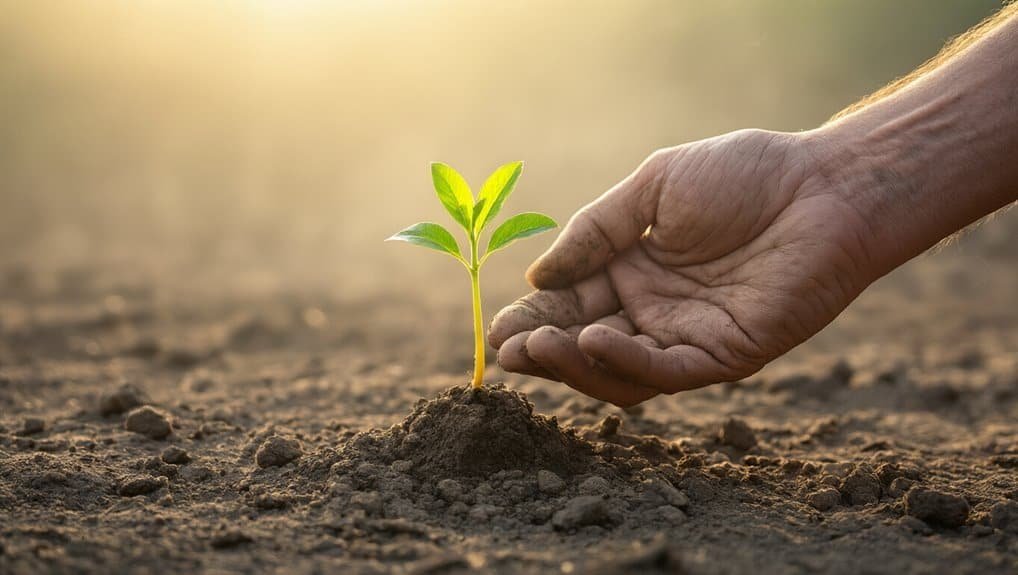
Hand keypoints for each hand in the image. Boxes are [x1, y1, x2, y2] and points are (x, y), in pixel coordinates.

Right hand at [488, 129, 880, 405]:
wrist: (823, 185)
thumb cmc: (743, 176)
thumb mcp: (652, 188)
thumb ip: (595, 231)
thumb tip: (533, 276)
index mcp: (632, 270)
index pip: (568, 303)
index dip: (531, 318)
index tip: (494, 329)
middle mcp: (654, 311)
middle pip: (584, 344)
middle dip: (541, 350)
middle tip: (504, 352)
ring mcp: (687, 337)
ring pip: (618, 370)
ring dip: (573, 363)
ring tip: (535, 347)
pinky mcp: (724, 355)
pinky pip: (665, 370)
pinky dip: (624, 360)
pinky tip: (590, 338)